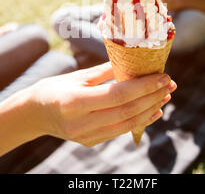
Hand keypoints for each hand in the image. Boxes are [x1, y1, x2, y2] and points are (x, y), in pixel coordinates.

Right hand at [25, 62, 176, 146]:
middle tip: (170, 84)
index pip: (118, 95)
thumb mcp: (78, 75)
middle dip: (153, 96)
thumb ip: (107, 71)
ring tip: (165, 96)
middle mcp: (81, 123)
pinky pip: (121, 131)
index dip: (144, 86)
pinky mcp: (90, 142)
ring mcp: (86, 136)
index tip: (163, 76)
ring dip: (151, 109)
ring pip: (128, 124)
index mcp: (75, 101)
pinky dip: (140, 121)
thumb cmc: (55, 87)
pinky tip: (153, 111)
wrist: (34, 114)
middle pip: (127, 110)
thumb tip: (135, 61)